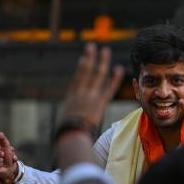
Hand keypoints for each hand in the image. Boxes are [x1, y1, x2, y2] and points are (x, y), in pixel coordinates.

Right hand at [55, 43, 123, 169]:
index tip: (85, 57)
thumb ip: (68, 121)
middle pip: (86, 72)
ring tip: (105, 50)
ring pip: (97, 75)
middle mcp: (80, 94)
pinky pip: (109, 88)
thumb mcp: (64, 126)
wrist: (71, 136)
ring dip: (102, 62)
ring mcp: (90, 97)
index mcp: (70, 98)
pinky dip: (114, 78)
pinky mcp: (100, 104)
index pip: (77, 79)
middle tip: (93, 46)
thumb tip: (65, 130)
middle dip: (90, 58)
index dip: (82, 67)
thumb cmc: (65, 136)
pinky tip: (118, 68)